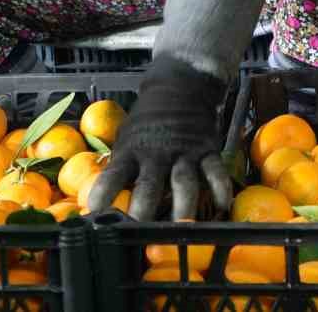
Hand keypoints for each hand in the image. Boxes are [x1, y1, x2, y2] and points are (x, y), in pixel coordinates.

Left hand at [84, 58, 231, 220]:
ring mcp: (184, 152)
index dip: (104, 191)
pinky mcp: (207, 150)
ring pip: (183, 180)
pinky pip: (215, 170)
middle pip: (150, 183)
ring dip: (183, 204)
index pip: (114, 174)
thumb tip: (102, 204)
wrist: (180, 87)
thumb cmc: (147, 123)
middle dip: (144, 206)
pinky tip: (222, 205)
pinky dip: (220, 187)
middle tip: (139, 229)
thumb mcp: (126, 139)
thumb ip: (121, 168)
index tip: (95, 210)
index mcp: (131, 152)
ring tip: (182, 226)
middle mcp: (156, 154)